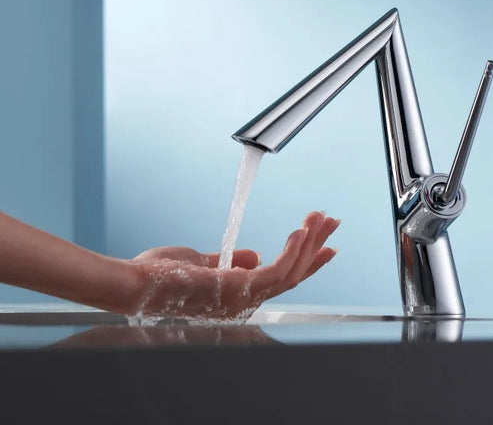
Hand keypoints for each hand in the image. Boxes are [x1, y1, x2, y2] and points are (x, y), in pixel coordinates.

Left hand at [127, 211, 339, 321]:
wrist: (135, 284)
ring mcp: (244, 298)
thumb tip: (256, 254)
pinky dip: (292, 249)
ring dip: (308, 242)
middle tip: (332, 223)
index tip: (323, 244)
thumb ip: (232, 261)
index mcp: (239, 295)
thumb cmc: (161, 275)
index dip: (305, 260)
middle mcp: (247, 301)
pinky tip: (300, 229)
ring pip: (290, 270)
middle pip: (293, 274)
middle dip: (315, 247)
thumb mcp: (202, 262)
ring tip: (320, 217)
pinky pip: (276, 269)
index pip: (281, 277)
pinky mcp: (238, 288)